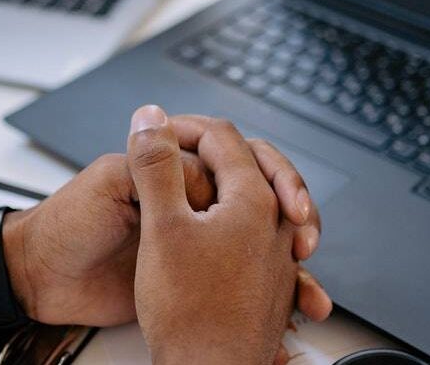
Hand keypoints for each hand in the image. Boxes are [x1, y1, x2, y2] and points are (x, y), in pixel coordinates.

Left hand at [0, 108, 331, 331]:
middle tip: (304, 240)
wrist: (40, 279)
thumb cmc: (67, 225)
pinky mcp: (191, 276)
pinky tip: (294, 306)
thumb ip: (158, 171)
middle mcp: (192, 201)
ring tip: (307, 285)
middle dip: (295, 214)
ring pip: (263, 241)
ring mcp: (195, 240)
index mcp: (174, 171)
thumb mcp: (112, 184)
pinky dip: (273, 293)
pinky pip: (244, 280)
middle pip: (264, 198)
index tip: (283, 204)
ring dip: (292, 262)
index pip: (239, 161)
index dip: (268, 177)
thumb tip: (209, 167)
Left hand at [0, 150, 215, 328]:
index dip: (218, 185)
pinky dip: (215, 272)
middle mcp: (172, 204)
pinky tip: (217, 274)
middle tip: (217, 232)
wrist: (41, 277)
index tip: (216, 204)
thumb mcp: (111, 181)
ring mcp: (175, 239)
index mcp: (158, 173)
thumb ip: (154, 168)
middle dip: (230, 213)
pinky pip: (204, 270)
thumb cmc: (64, 226)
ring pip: (221, 235)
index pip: (211, 170)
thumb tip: (202, 171)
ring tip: (220, 253)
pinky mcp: (174, 273)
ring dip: (227, 242)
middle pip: (223, 201)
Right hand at [127, 106, 328, 363]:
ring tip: (205, 185)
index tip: (154, 136)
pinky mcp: (274, 282)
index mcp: (252, 199)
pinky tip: (218, 235)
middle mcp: (276, 222)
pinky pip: (266, 235)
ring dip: (234, 185)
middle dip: (219, 150)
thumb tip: (150, 118)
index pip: (222, 137)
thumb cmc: (188, 311)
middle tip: (186, 148)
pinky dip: (242, 222)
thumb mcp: (161, 225)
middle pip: (255, 162)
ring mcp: (279, 254)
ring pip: (264, 199)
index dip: (181, 128)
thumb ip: (157, 165)